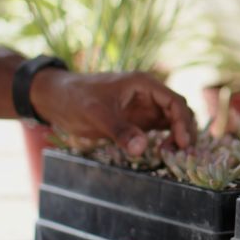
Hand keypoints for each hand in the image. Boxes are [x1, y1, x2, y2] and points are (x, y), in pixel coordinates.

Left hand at [30, 70, 196, 156]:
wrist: (55, 98)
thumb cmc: (75, 98)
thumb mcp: (96, 113)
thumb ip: (120, 130)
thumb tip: (142, 149)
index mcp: (143, 84)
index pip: (174, 101)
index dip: (182, 122)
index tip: (182, 142)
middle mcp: (149, 95)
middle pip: (179, 111)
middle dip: (184, 131)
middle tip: (182, 153)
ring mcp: (145, 108)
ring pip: (173, 121)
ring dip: (178, 137)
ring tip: (172, 155)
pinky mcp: (138, 120)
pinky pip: (161, 129)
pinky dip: (167, 140)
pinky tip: (164, 153)